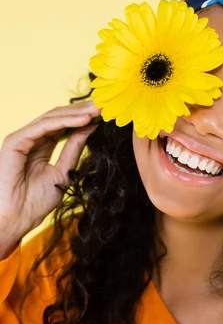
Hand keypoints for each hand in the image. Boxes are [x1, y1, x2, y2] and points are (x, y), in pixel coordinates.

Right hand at [0, 98, 100, 245]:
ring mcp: (22, 138)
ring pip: (52, 118)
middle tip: (105, 105)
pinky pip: (44, 126)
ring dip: (77, 113)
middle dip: (83, 110)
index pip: (65, 126)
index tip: (106, 114)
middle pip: (59, 118)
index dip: (84, 118)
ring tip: (98, 110)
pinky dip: (65, 121)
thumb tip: (90, 127)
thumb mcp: (63, 172)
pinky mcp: (16, 141)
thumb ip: (74, 149)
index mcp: (41, 146)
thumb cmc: (35, 202)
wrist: (17, 218)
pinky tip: (84, 120)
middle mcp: (31, 138)